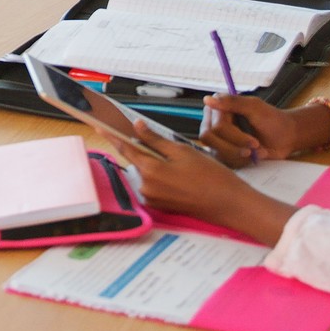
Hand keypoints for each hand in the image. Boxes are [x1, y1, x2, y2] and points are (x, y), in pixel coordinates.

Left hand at [122, 120, 278, 236]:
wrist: (228, 204)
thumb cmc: (210, 176)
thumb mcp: (182, 151)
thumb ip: (156, 139)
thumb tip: (137, 127)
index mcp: (150, 170)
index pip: (125, 148)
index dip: (112, 135)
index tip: (101, 125)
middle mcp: (146, 187)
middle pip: (136, 160)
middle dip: (142, 148)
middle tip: (159, 141)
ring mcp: (152, 198)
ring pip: (145, 172)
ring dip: (153, 162)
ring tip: (180, 162)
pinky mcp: (159, 205)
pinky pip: (152, 184)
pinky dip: (159, 175)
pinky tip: (178, 173)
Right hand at [199, 95, 303, 164]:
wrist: (285, 137)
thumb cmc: (272, 119)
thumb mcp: (254, 107)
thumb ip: (232, 102)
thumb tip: (208, 99)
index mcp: (218, 109)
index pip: (216, 127)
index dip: (234, 136)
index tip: (254, 140)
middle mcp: (213, 123)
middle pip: (211, 140)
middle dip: (235, 147)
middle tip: (255, 147)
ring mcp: (218, 139)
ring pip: (217, 152)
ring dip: (240, 155)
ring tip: (257, 151)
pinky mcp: (224, 153)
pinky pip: (223, 162)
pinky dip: (241, 161)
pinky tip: (253, 156)